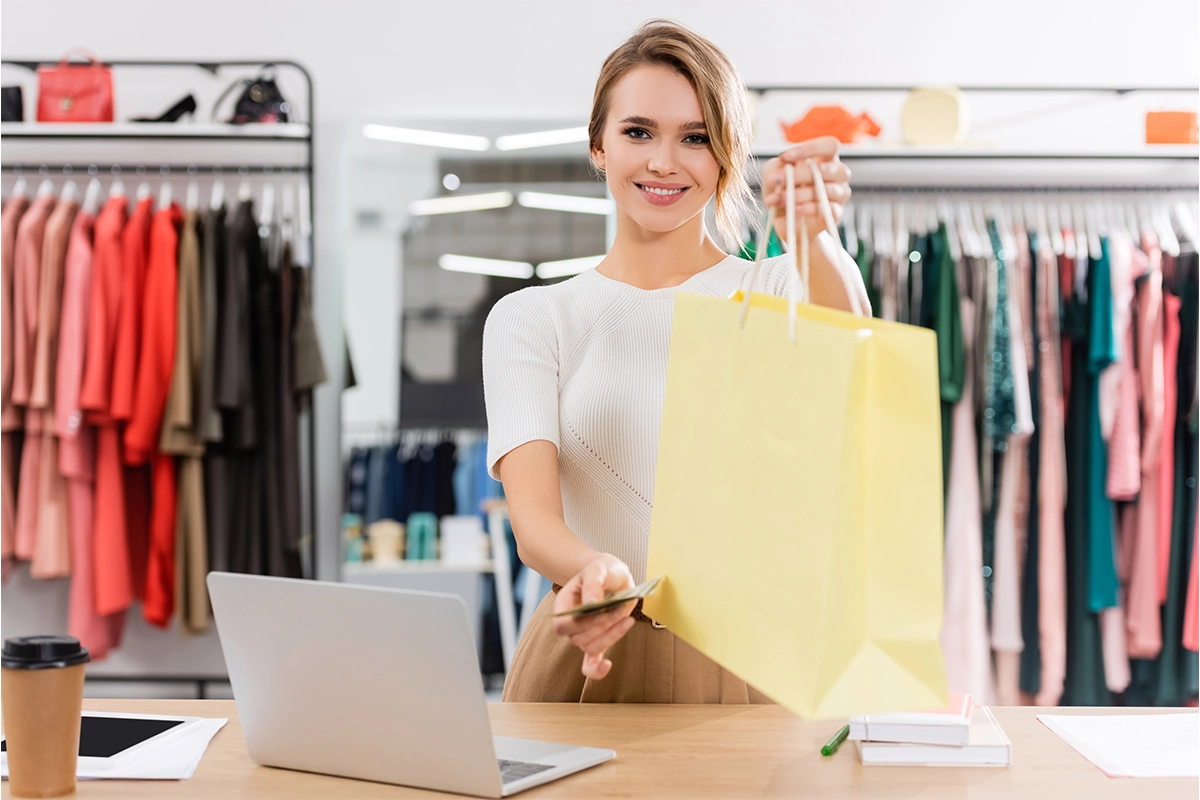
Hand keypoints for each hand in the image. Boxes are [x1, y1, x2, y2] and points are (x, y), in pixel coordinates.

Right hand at [552, 554, 637, 679]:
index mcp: (564, 604)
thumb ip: (593, 584)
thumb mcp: (598, 569)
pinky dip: (597, 670)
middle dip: (602, 626)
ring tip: (626, 618)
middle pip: (578, 639)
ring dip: (611, 636)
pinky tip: (607, 665)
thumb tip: (591, 602)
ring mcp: (584, 634)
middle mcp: (571, 622)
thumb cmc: (603, 571)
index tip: (601, 610)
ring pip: (590, 649)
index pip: (562, 625)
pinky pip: (590, 664)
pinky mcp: (598, 641)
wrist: (612, 576)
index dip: (582, 622)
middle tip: (619, 609)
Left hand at [761, 136, 851, 242]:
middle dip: (798, 174)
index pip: (829, 145)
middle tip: (775, 180)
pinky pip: (827, 209)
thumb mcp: (773, 175)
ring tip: (776, 199)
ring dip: (797, 194)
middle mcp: (838, 174)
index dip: (810, 148)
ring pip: (826, 190)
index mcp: (826, 158)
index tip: (785, 158)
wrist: (787, 221)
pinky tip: (793, 209)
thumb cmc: (783, 191)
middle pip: (827, 169)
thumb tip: (782, 165)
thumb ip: (776, 167)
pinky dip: (808, 208)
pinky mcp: (836, 213)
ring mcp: (840, 194)